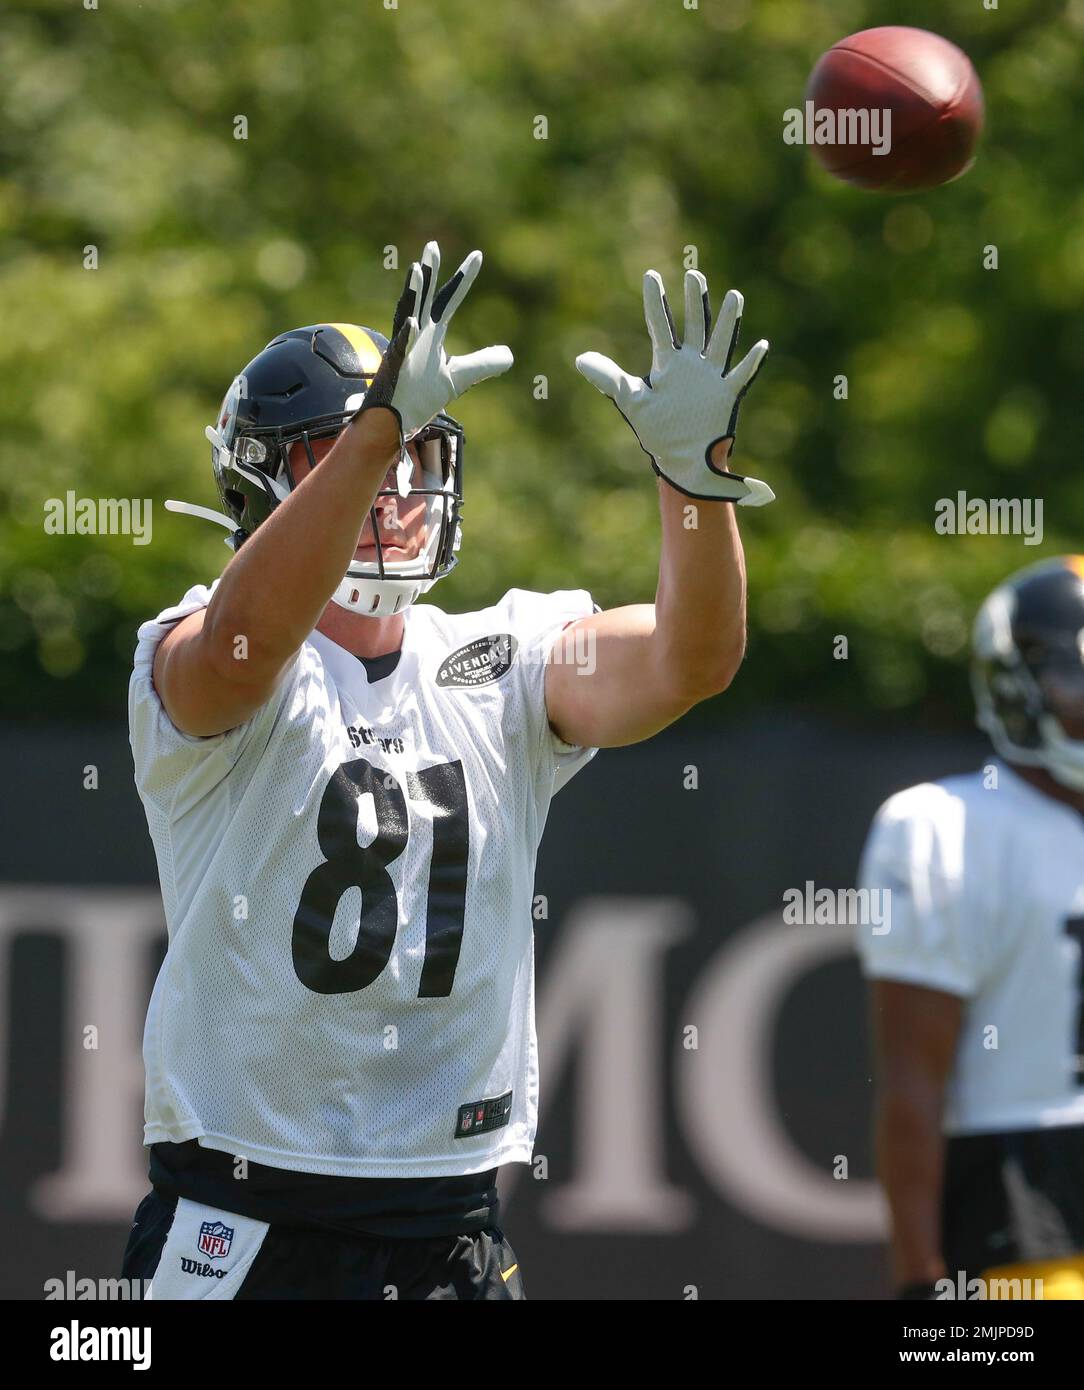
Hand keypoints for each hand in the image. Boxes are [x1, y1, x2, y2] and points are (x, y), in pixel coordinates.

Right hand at [359, 241, 512, 439]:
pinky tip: (413, 324)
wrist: (393, 421)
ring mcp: (402, 350)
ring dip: (412, 295)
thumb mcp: (458, 378)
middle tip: (433, 246)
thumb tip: (509, 355)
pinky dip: (405, 337)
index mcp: (430, 333)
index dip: (463, 279)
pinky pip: (399, 351)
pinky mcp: (393, 370)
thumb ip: (482, 364)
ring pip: (406, 316)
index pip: (448, 299)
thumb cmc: (419, 396)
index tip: (478, 256)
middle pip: (423, 298)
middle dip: (428, 272)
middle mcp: (415, 335)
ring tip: (418, 271)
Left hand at [576, 268, 771, 504]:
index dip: (655, 302)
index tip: (650, 276)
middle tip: (694, 275)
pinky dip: (751, 362)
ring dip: (726, 322)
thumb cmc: (657, 430)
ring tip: (733, 296)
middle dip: (694, 302)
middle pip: (695, 326)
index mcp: (668, 363)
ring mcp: (710, 377)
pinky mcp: (726, 395)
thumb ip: (608, 378)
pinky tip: (761, 344)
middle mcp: (691, 364)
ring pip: (720, 342)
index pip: (660, 325)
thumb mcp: (631, 400)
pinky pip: (741, 375)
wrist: (681, 459)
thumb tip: (580, 359)